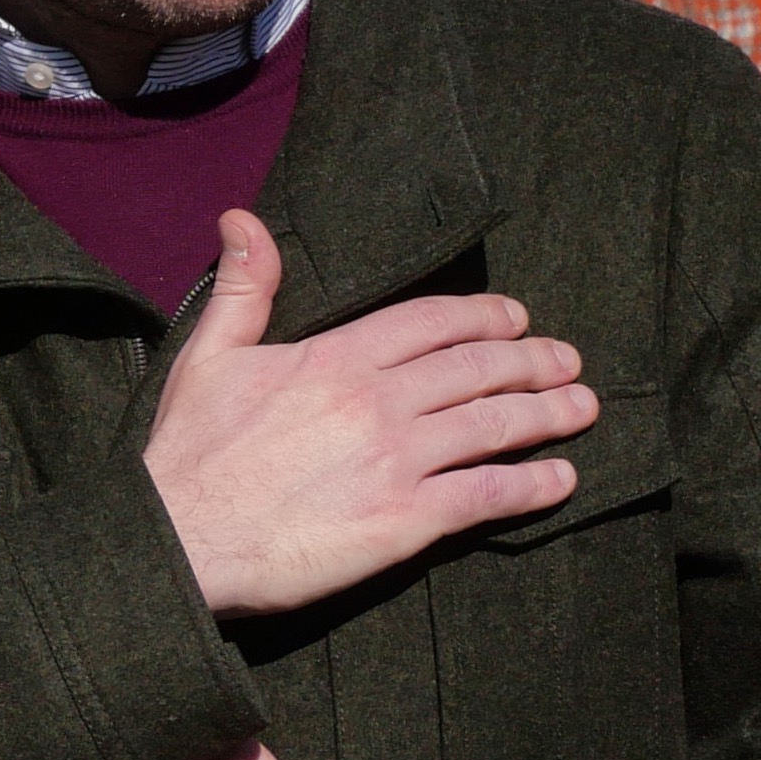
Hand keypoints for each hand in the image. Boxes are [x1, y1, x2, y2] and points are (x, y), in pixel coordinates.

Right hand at [143, 212, 593, 613]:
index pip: (432, 322)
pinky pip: (489, 494)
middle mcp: (377, 401)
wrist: (178, 539)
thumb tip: (243, 219)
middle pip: (478, 369)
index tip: (517, 319)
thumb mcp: (206, 356)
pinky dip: (533, 485)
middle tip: (567, 362)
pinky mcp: (407, 520)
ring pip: (496, 425)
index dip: (484, 316)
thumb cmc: (186, 453)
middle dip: (534, 361)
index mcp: (335, 358)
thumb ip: (244, 288)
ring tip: (582, 408)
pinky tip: (561, 479)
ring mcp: (398, 460)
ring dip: (549, 414)